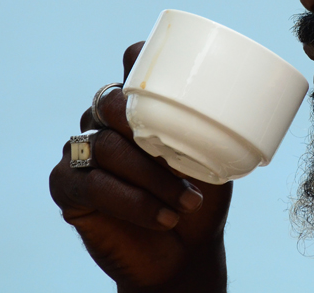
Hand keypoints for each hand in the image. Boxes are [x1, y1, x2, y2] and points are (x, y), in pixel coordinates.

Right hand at [49, 43, 232, 291]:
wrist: (185, 253)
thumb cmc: (200, 199)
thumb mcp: (217, 161)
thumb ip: (215, 131)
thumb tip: (244, 105)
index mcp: (141, 107)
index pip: (131, 66)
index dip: (139, 59)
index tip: (167, 72)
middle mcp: (106, 123)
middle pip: (109, 102)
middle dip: (141, 122)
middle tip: (175, 151)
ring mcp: (83, 153)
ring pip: (105, 146)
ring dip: (151, 176)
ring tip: (187, 201)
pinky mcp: (68, 189)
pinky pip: (89, 184)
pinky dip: (130, 202)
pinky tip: (162, 217)